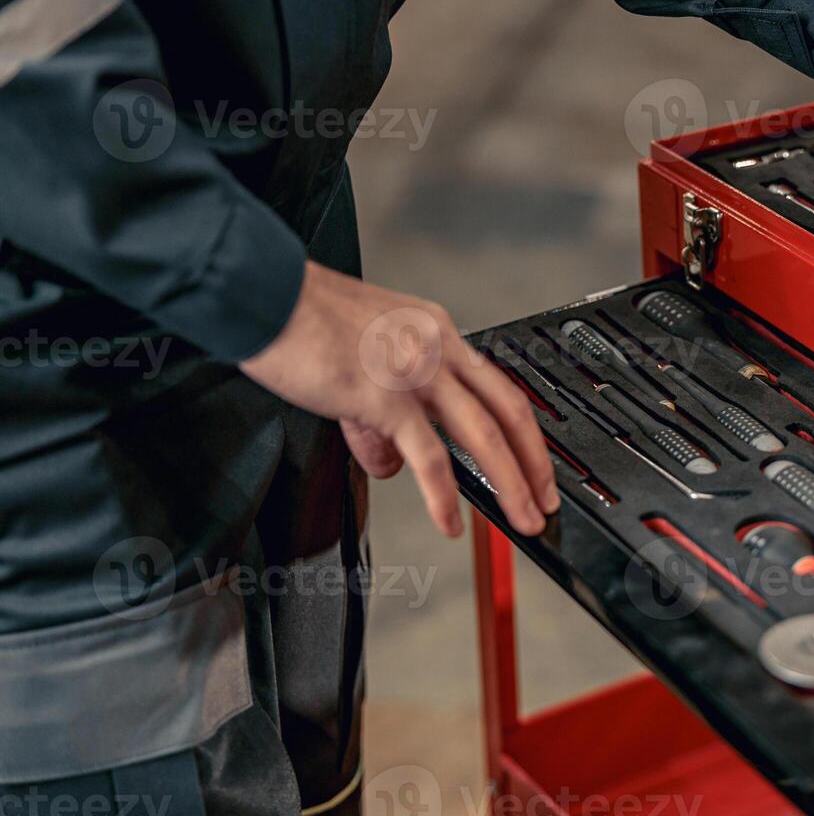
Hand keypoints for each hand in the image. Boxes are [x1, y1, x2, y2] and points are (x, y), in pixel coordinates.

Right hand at [241, 261, 556, 537]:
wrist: (264, 292)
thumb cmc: (301, 317)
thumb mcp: (360, 361)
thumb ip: (381, 417)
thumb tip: (394, 465)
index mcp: (436, 331)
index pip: (497, 385)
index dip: (524, 428)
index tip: (534, 459)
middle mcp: (437, 348)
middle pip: (508, 412)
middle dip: (536, 462)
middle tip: (547, 499)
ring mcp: (415, 373)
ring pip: (483, 436)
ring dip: (511, 484)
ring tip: (523, 518)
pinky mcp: (384, 398)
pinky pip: (428, 457)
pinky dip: (444, 497)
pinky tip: (450, 523)